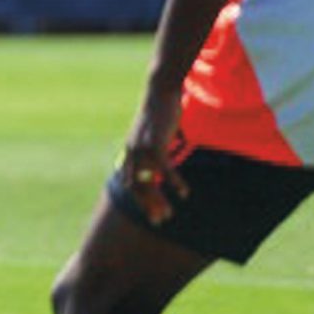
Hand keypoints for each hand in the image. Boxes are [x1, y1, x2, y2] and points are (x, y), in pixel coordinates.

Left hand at [119, 86, 188, 224]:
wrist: (159, 92)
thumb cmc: (160, 114)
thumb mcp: (155, 137)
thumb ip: (155, 153)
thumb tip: (162, 167)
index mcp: (130, 154)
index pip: (132, 184)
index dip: (142, 201)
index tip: (154, 215)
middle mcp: (132, 154)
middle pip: (136, 188)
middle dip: (147, 206)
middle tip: (159, 221)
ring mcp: (141, 150)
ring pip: (146, 182)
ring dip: (158, 199)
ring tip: (169, 212)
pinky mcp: (155, 144)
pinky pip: (164, 169)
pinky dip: (173, 182)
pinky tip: (183, 192)